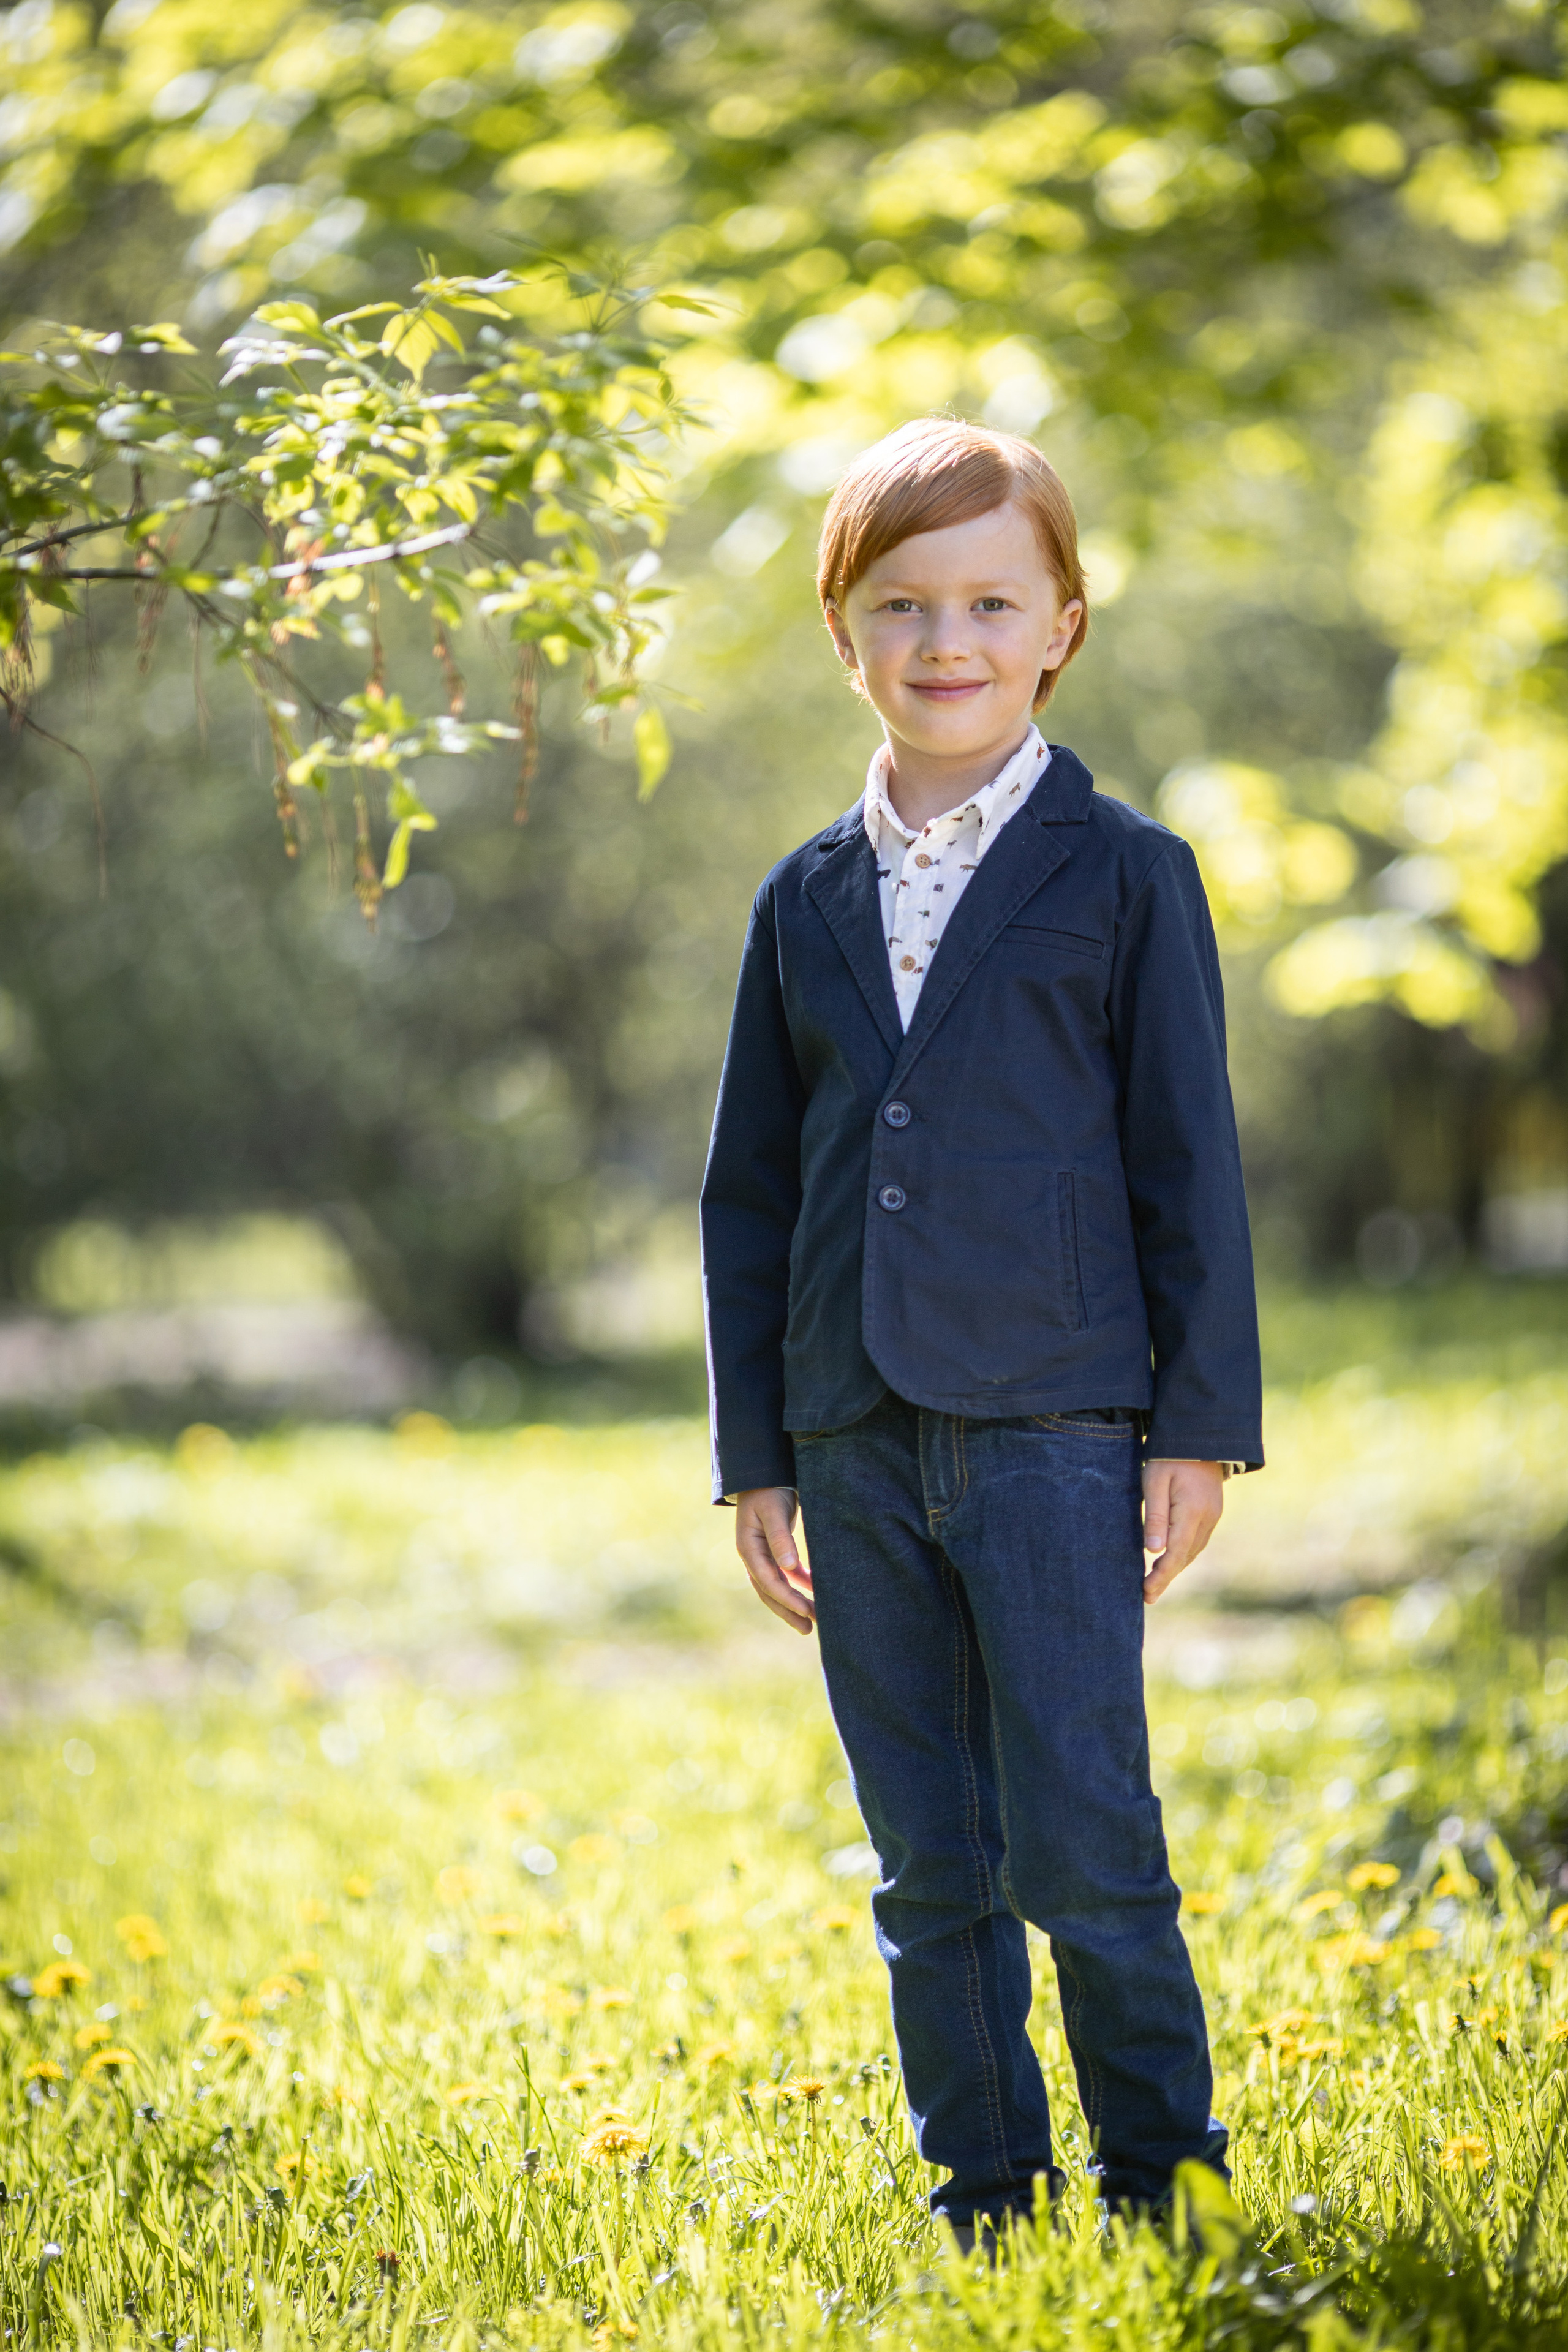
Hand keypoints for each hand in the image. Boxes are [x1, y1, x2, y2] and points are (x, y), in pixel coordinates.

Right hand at [735, 1487, 815, 1634]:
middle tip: (809, 1628)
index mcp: (748, 1547)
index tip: (805, 1611)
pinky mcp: (774, 1550)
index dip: (786, 1598)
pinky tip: (815, 1592)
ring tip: (813, 1621)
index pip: (767, 1581)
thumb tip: (788, 1567)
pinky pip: (785, 1573)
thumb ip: (779, 1537)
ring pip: (777, 1586)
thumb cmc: (768, 1489)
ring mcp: (762, 1554)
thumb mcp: (773, 1510)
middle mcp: (753, 1555)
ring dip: (793, 1603)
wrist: (763, 1473)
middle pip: (770, 1591)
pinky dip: (799, 1584)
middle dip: (789, 1611)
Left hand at [1141, 1459, 1223, 1604]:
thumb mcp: (1155, 1481)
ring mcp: (1213, 1516)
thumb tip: (1153, 1551)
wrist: (1199, 1435)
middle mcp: (1207, 1519)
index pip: (1175, 1553)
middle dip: (1166, 1578)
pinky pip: (1197, 1540)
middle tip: (1146, 1596)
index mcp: (1192, 1512)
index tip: (1145, 1592)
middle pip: (1185, 1557)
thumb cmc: (1169, 1456)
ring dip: (1175, 1568)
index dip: (1161, 1576)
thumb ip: (1155, 1516)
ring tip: (1155, 1583)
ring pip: (1193, 1551)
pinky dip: (1183, 1554)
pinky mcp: (1212, 1511)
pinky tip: (1170, 1560)